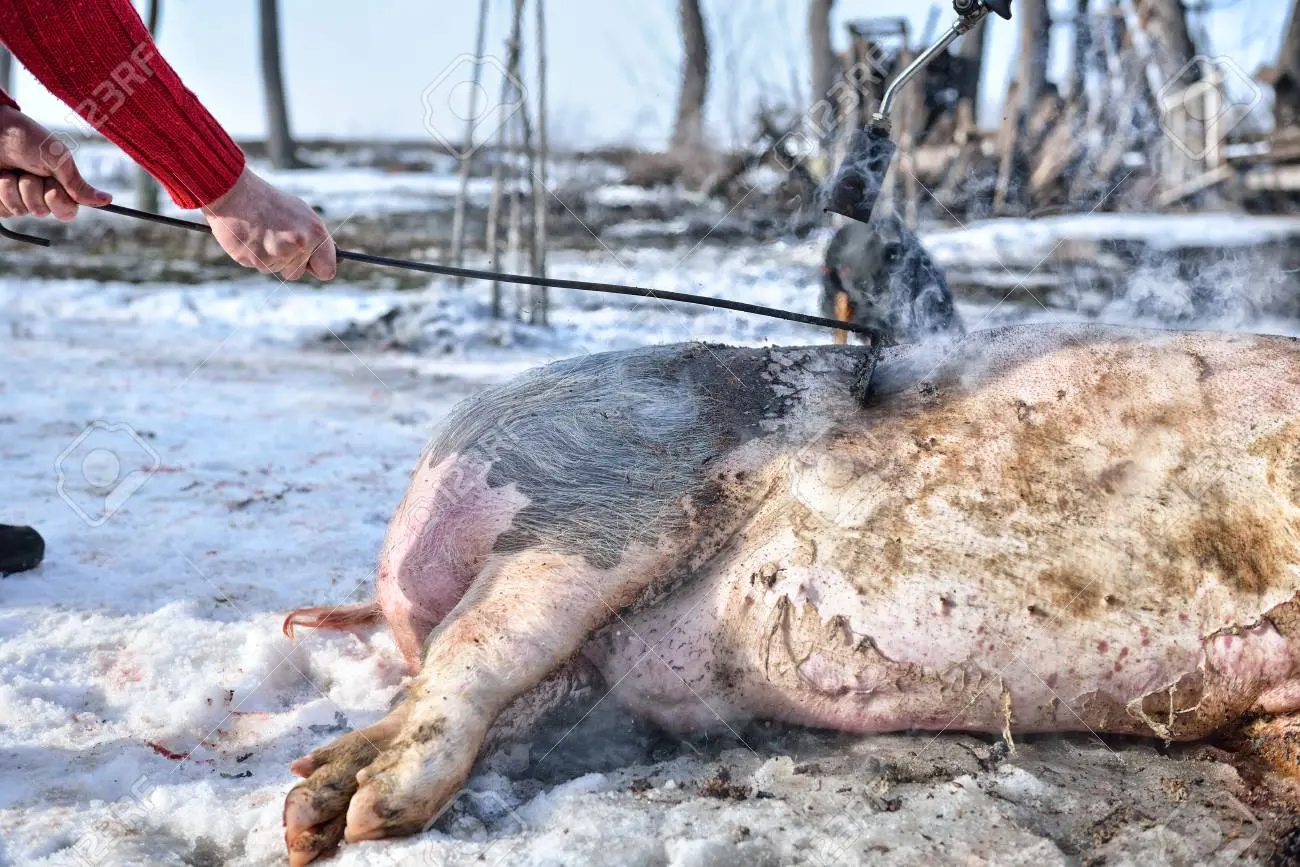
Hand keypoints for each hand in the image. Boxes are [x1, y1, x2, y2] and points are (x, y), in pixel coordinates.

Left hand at [0, 105, 112, 219]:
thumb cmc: (26, 138)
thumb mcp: (58, 159)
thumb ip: (78, 184)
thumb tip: (107, 200)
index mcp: (60, 187)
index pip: (67, 212)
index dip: (58, 200)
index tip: (51, 183)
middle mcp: (40, 195)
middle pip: (42, 211)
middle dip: (32, 189)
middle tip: (27, 170)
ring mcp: (19, 199)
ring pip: (20, 210)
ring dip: (13, 188)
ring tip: (10, 170)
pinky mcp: (0, 201)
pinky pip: (3, 210)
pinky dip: (0, 191)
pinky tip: (0, 175)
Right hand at [202, 168, 335, 280]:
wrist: (235, 191)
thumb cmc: (271, 202)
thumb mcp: (301, 214)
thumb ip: (317, 239)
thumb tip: (335, 261)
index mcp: (315, 233)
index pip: (327, 270)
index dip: (318, 268)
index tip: (312, 264)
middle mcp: (299, 245)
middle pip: (296, 273)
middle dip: (288, 261)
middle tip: (276, 237)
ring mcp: (275, 254)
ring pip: (275, 270)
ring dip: (269, 257)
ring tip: (261, 233)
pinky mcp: (253, 259)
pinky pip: (256, 266)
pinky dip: (252, 255)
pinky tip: (249, 236)